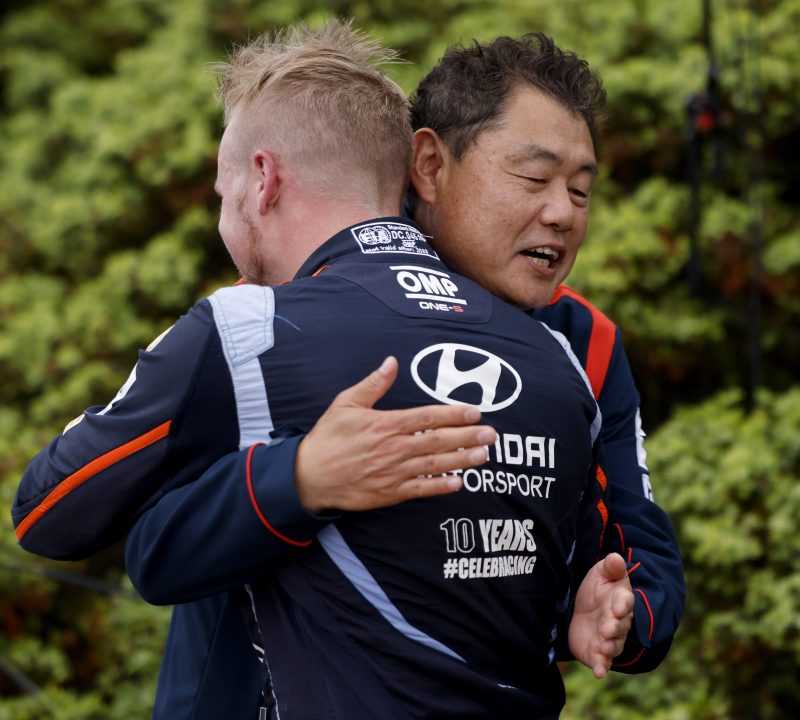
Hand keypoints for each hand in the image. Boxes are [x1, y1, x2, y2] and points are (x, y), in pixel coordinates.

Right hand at [295, 356, 495, 512]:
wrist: (309, 476)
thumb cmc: (328, 438)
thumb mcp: (346, 403)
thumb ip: (373, 384)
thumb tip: (391, 362)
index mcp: (385, 424)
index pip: (427, 417)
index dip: (453, 414)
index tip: (474, 412)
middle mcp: (394, 448)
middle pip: (438, 441)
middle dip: (467, 437)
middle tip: (491, 435)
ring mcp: (393, 472)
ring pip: (434, 464)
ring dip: (461, 460)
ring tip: (484, 456)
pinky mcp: (389, 493)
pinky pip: (421, 489)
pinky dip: (440, 486)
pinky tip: (459, 483)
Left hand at [568, 552, 633, 678]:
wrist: (584, 610)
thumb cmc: (598, 590)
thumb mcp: (602, 573)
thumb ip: (610, 567)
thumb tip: (615, 557)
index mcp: (620, 601)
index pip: (625, 602)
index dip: (622, 605)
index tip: (618, 606)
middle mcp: (618, 622)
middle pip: (620, 626)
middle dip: (614, 627)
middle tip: (607, 628)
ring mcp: (609, 639)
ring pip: (613, 645)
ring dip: (609, 648)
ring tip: (603, 647)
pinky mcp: (597, 653)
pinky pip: (602, 662)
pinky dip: (601, 667)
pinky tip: (599, 672)